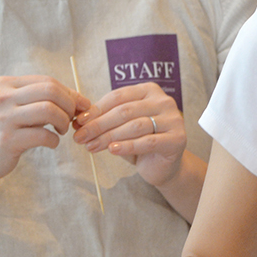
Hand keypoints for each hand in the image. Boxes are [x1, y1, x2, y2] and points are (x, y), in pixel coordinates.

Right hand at [0, 75, 88, 181]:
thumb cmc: (6, 128)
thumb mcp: (20, 106)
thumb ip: (45, 99)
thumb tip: (83, 101)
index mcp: (4, 84)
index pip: (47, 81)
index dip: (69, 94)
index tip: (78, 106)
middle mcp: (1, 98)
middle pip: (50, 91)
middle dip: (68, 105)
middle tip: (70, 119)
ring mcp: (2, 119)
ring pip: (48, 110)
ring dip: (63, 121)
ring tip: (61, 130)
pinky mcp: (6, 140)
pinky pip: (43, 135)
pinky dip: (54, 140)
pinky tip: (51, 142)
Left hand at [73, 82, 187, 187]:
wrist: (163, 165)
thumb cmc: (140, 142)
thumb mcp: (121, 127)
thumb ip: (105, 119)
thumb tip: (79, 120)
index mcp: (149, 90)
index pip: (118, 97)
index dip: (96, 110)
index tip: (79, 122)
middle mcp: (164, 101)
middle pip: (125, 111)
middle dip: (99, 125)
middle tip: (81, 137)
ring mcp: (173, 119)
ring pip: (135, 126)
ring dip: (109, 137)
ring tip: (92, 147)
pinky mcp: (177, 139)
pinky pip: (148, 142)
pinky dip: (127, 146)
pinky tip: (112, 151)